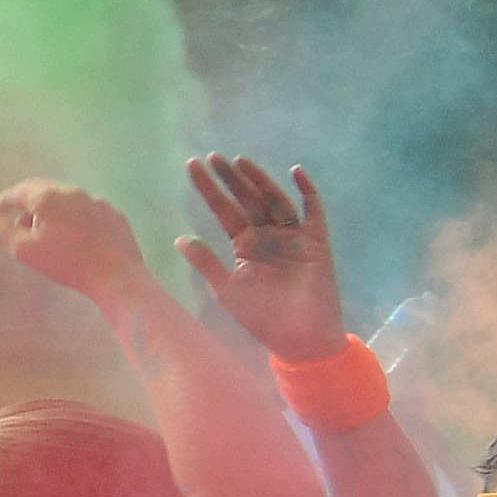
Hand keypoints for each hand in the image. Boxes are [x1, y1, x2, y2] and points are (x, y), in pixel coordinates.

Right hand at [0, 179, 147, 318]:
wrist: (117, 277)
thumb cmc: (66, 264)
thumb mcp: (24, 249)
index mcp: (48, 197)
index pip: (14, 193)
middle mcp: (72, 191)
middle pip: (40, 189)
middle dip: (22, 202)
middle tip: (11, 219)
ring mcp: (96, 201)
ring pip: (64, 198)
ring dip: (48, 209)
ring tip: (41, 229)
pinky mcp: (113, 213)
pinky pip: (85, 209)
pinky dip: (72, 216)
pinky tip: (72, 234)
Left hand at [178, 154, 349, 362]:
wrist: (299, 339)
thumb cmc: (263, 318)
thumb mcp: (227, 289)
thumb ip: (206, 263)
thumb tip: (179, 238)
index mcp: (246, 245)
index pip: (224, 209)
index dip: (209, 189)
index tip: (192, 165)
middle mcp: (268, 236)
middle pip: (247, 199)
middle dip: (231, 179)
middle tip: (212, 156)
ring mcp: (293, 237)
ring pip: (274, 200)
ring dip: (259, 180)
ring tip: (239, 161)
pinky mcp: (317, 242)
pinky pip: (314, 212)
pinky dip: (308, 191)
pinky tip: (295, 172)